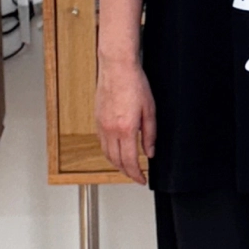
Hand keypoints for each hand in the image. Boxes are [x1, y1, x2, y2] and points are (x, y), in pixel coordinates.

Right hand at [95, 57, 155, 184]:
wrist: (117, 67)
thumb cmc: (134, 83)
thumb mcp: (150, 109)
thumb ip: (150, 134)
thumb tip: (150, 152)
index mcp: (126, 129)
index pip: (130, 162)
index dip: (136, 175)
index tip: (142, 180)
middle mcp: (111, 130)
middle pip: (116, 161)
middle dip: (127, 172)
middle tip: (136, 176)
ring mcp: (102, 125)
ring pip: (107, 154)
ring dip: (116, 164)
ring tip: (126, 167)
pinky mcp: (97, 119)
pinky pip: (101, 143)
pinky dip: (108, 152)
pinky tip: (115, 150)